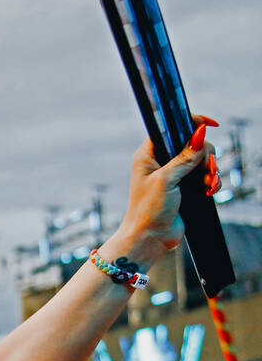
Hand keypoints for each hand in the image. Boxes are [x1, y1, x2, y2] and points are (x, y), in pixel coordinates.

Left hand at [117, 116, 215, 265]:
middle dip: (206, 155)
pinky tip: (210, 191)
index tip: (211, 124)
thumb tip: (200, 133)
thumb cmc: (149, 210)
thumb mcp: (166, 180)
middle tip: (209, 169)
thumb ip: (184, 157)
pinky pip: (205, 176)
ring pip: (202, 160)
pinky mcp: (184, 187)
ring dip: (211, 171)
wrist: (150, 238)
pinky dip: (211, 182)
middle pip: (193, 143)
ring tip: (208, 185)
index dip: (191, 122)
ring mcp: (174, 174)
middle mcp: (161, 161)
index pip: (171, 127)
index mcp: (149, 154)